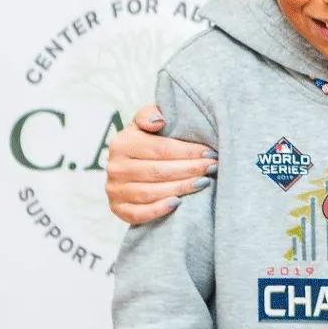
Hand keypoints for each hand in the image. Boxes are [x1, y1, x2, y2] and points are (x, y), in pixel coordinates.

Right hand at [106, 105, 217, 224]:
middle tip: (212, 167)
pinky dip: (158, 210)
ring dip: (181, 188)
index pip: (160, 149)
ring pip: (151, 192)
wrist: (131, 166)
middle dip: (190, 169)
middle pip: (158, 171)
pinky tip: (178, 203)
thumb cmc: (147, 142)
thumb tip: (159, 121)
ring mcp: (114, 190)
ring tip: (204, 182)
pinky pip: (138, 214)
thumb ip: (149, 115)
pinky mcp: (117, 209)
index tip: (210, 153)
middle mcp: (115, 167)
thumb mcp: (145, 122)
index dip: (188, 151)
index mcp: (121, 143)